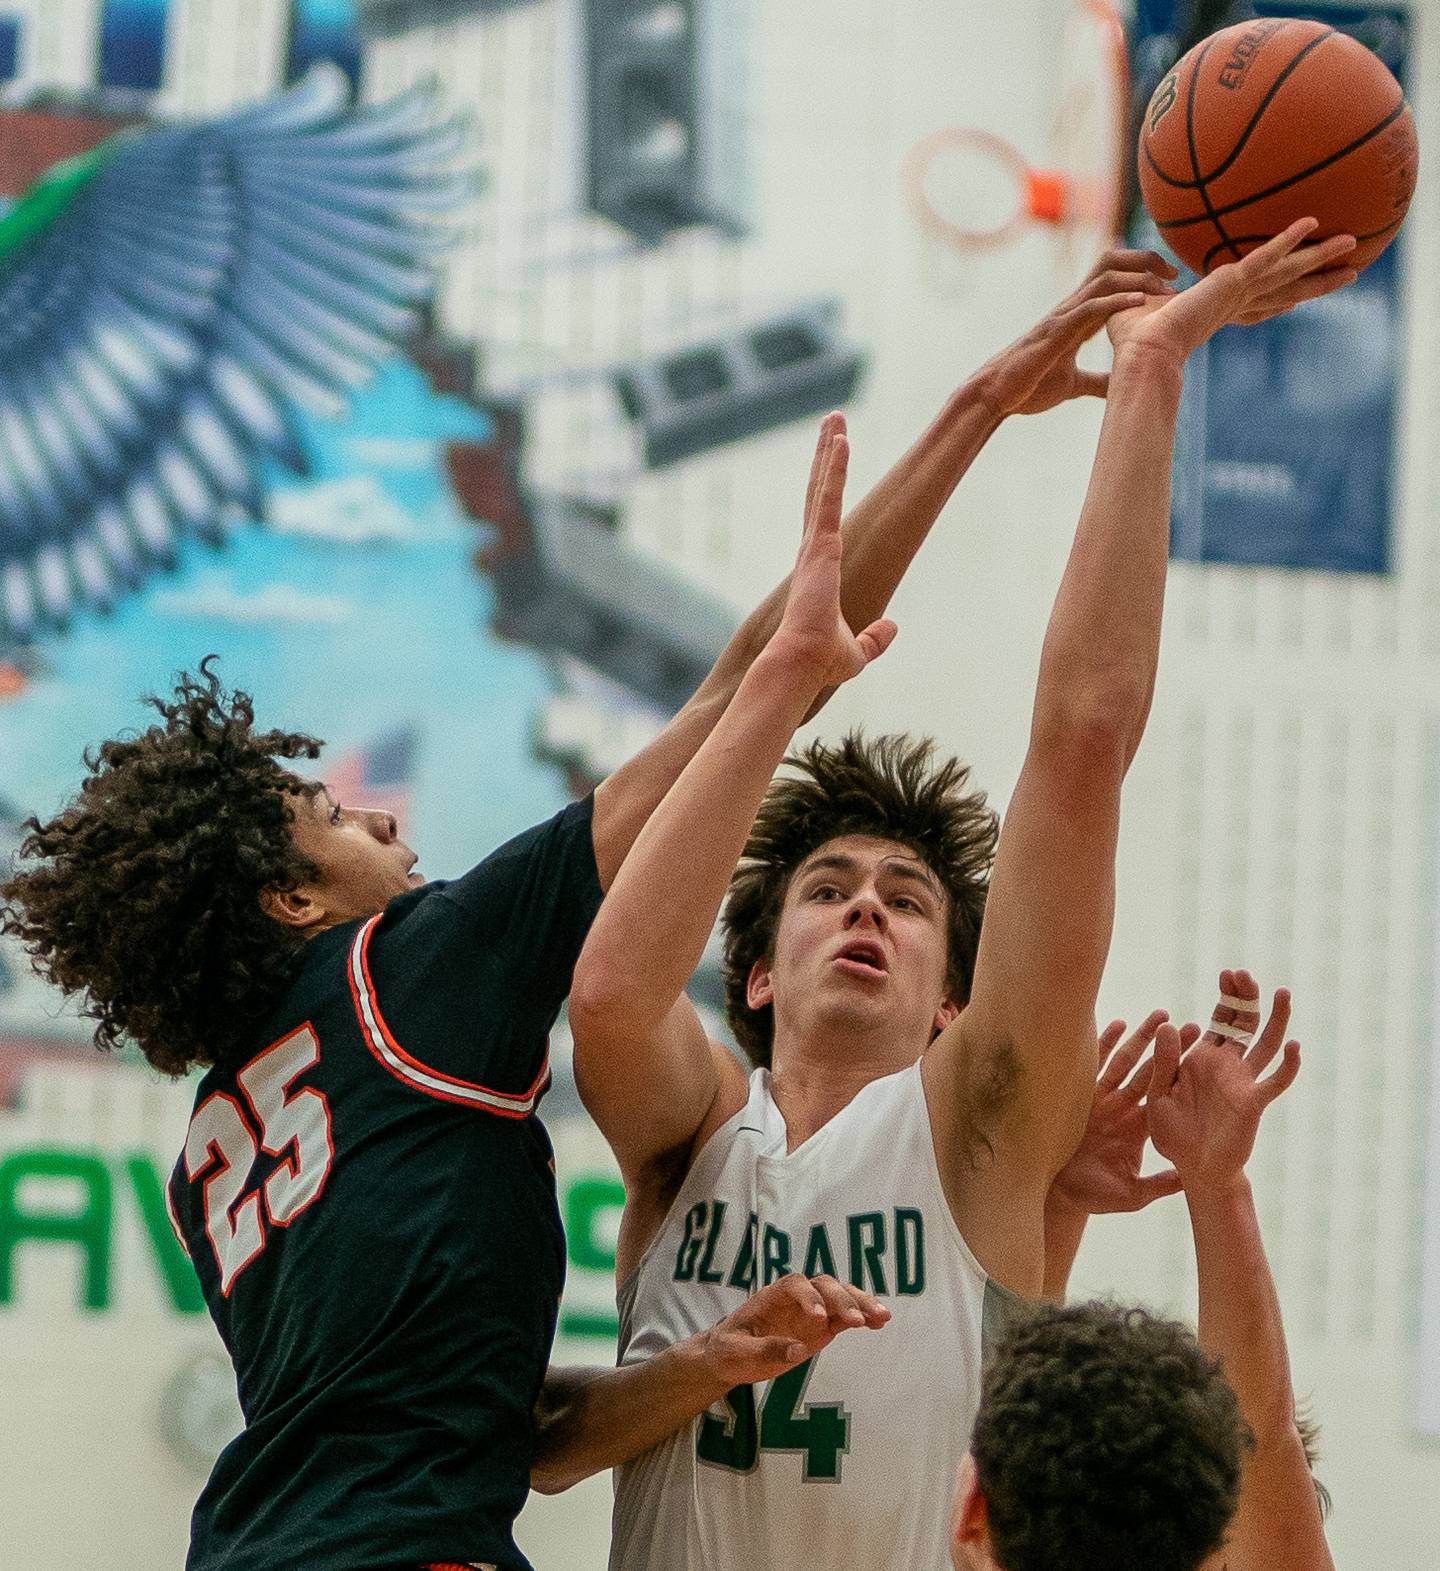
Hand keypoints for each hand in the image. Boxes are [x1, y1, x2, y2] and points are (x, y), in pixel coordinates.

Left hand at [698, 1273, 889, 1386]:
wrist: (729, 1354)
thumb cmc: (729, 1349)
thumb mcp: (737, 1352)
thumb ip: (766, 1350)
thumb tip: (798, 1350)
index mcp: (772, 1296)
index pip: (794, 1285)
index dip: (809, 1297)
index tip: (819, 1318)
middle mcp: (796, 1298)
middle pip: (823, 1286)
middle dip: (842, 1300)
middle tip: (858, 1321)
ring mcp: (811, 1310)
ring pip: (840, 1296)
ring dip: (861, 1303)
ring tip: (882, 1317)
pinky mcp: (821, 1327)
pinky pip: (844, 1317)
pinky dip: (862, 1317)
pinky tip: (879, 1323)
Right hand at [772, 413, 896, 687]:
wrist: (802, 665)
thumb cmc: (821, 663)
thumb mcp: (858, 652)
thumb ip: (875, 639)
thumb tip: (893, 629)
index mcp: (818, 572)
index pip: (821, 521)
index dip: (825, 492)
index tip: (829, 468)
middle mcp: (812, 553)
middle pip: (817, 493)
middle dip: (823, 458)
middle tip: (830, 425)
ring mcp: (814, 546)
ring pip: (821, 486)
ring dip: (829, 450)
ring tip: (836, 417)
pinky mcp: (819, 545)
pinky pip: (828, 496)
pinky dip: (835, 467)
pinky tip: (841, 439)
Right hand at [974, 249, 1178, 414]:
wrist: (996, 395)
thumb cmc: (1028, 386)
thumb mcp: (1071, 384)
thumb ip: (1095, 380)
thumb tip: (1117, 387)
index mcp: (1077, 316)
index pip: (1112, 276)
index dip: (1143, 270)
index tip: (1170, 283)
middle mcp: (1071, 307)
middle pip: (1111, 262)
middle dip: (1146, 260)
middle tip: (1175, 276)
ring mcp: (1063, 316)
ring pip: (1104, 279)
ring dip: (1139, 279)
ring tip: (1165, 288)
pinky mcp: (1056, 331)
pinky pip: (1090, 307)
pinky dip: (1117, 302)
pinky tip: (1140, 303)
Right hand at [1050, 1010, 1196, 1215]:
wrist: (1059, 1193)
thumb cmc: (1095, 1196)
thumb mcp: (1134, 1193)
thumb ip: (1161, 1184)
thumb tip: (1194, 1179)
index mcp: (1140, 1127)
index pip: (1167, 1096)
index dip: (1184, 1077)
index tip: (1205, 1056)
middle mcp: (1124, 1108)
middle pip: (1152, 1072)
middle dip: (1171, 1050)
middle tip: (1192, 1026)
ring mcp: (1102, 1099)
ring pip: (1126, 1062)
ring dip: (1142, 1038)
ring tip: (1161, 1014)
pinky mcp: (1079, 1095)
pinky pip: (1095, 1064)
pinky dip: (1105, 1043)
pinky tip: (1118, 1022)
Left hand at [1107, 219, 1358, 364]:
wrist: (1141, 356)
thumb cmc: (1132, 345)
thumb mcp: (1140, 310)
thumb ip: (1144, 295)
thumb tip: (1134, 285)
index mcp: (1217, 314)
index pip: (1257, 304)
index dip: (1280, 297)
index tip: (1299, 292)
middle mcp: (1234, 306)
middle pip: (1286, 289)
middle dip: (1318, 278)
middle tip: (1352, 268)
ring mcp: (1236, 295)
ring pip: (1288, 271)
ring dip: (1320, 256)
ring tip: (1355, 242)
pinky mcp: (1230, 285)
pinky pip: (1264, 257)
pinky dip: (1285, 240)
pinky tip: (1309, 222)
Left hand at [1147, 969, 1300, 1190]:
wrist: (1193, 1170)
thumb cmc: (1174, 1133)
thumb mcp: (1159, 1093)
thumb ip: (1165, 1061)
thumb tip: (1170, 1023)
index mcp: (1202, 1058)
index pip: (1220, 1019)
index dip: (1227, 996)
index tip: (1228, 973)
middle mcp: (1226, 1065)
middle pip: (1243, 1024)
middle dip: (1246, 998)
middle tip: (1245, 974)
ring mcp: (1243, 1082)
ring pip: (1266, 1045)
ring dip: (1276, 1020)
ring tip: (1282, 992)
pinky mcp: (1253, 1102)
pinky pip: (1276, 1081)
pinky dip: (1289, 1066)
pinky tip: (1296, 1048)